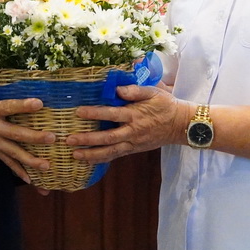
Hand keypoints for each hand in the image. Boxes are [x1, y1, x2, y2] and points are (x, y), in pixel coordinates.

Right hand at [0, 66, 55, 182]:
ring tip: (46, 166)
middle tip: (52, 138)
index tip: (39, 103)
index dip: (23, 106)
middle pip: (16, 134)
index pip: (8, 107)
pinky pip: (6, 162)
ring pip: (13, 153)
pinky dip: (17, 171)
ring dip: (30, 160)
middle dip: (34, 137)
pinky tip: (30, 179)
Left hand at [64, 83, 189, 163]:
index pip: (111, 114)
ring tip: (74, 155)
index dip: (95, 113)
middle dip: (87, 140)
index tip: (78, 112)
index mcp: (135, 115)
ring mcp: (133, 143)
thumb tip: (118, 89)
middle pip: (107, 138)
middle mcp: (132, 131)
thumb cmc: (165, 105)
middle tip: (69, 139)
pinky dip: (101, 159)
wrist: (180, 124)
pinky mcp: (133, 149)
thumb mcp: (153, 92)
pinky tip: (88, 160)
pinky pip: (115, 156)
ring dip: (91, 154)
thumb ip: (135, 90)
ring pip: (110, 151)